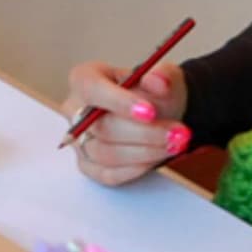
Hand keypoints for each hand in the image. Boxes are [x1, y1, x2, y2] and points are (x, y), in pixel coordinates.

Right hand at [65, 55, 191, 186]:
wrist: (158, 115)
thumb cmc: (152, 93)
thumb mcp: (163, 77)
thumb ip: (162, 77)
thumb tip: (159, 82)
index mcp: (85, 80)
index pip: (92, 90)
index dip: (119, 102)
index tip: (150, 112)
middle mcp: (75, 111)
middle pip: (100, 127)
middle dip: (143, 133)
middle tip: (176, 133)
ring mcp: (79, 141)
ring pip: (105, 153)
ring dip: (145, 152)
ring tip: (175, 144)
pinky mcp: (88, 166)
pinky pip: (108, 174)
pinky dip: (136, 168)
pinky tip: (158, 157)